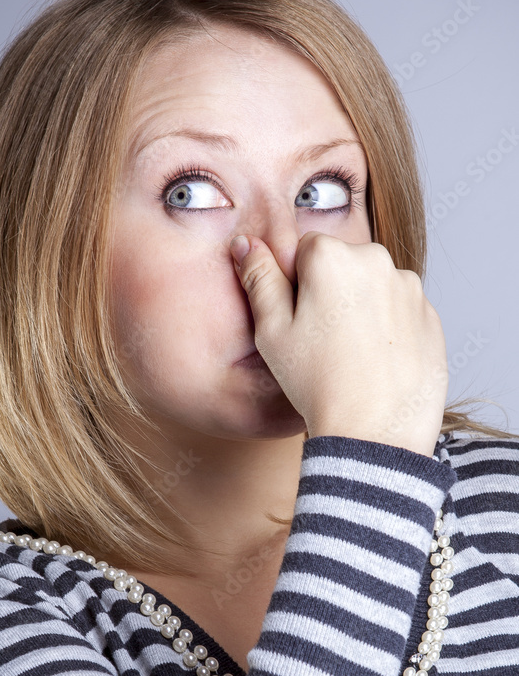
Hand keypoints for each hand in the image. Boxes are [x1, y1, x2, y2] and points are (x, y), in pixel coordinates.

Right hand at [230, 231, 447, 457]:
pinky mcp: (430, 317)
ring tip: (349, 355)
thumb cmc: (317, 382)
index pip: (304, 250)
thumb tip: (245, 244)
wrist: (375, 432)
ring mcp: (410, 289)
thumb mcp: (272, 331)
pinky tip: (374, 362)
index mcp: (332, 255)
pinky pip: (399, 312)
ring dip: (359, 308)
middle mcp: (377, 260)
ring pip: (372, 287)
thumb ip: (259, 278)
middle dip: (329, 291)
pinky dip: (387, 329)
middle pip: (341, 264)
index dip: (294, 285)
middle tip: (320, 341)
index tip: (297, 320)